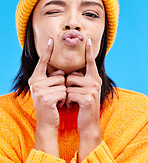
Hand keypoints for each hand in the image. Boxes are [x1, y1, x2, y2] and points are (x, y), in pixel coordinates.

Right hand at [28, 38, 65, 155]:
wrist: (47, 122)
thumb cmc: (50, 104)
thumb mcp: (49, 89)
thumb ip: (53, 79)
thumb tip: (61, 72)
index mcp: (35, 78)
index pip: (43, 62)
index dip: (48, 51)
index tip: (51, 39)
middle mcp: (35, 83)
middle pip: (59, 75)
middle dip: (62, 86)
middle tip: (55, 96)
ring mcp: (40, 90)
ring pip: (63, 84)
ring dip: (63, 94)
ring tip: (56, 101)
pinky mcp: (47, 98)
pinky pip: (64, 93)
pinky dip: (64, 100)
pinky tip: (57, 105)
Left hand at [66, 38, 101, 162]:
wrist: (88, 123)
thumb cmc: (83, 105)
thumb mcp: (83, 90)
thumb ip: (80, 80)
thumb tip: (71, 71)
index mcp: (94, 78)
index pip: (90, 62)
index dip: (88, 51)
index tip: (88, 39)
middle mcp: (95, 82)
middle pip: (71, 76)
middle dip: (67, 87)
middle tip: (73, 96)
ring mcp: (92, 89)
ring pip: (68, 85)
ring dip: (67, 95)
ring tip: (73, 102)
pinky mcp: (87, 98)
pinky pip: (69, 94)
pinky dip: (68, 101)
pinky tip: (73, 106)